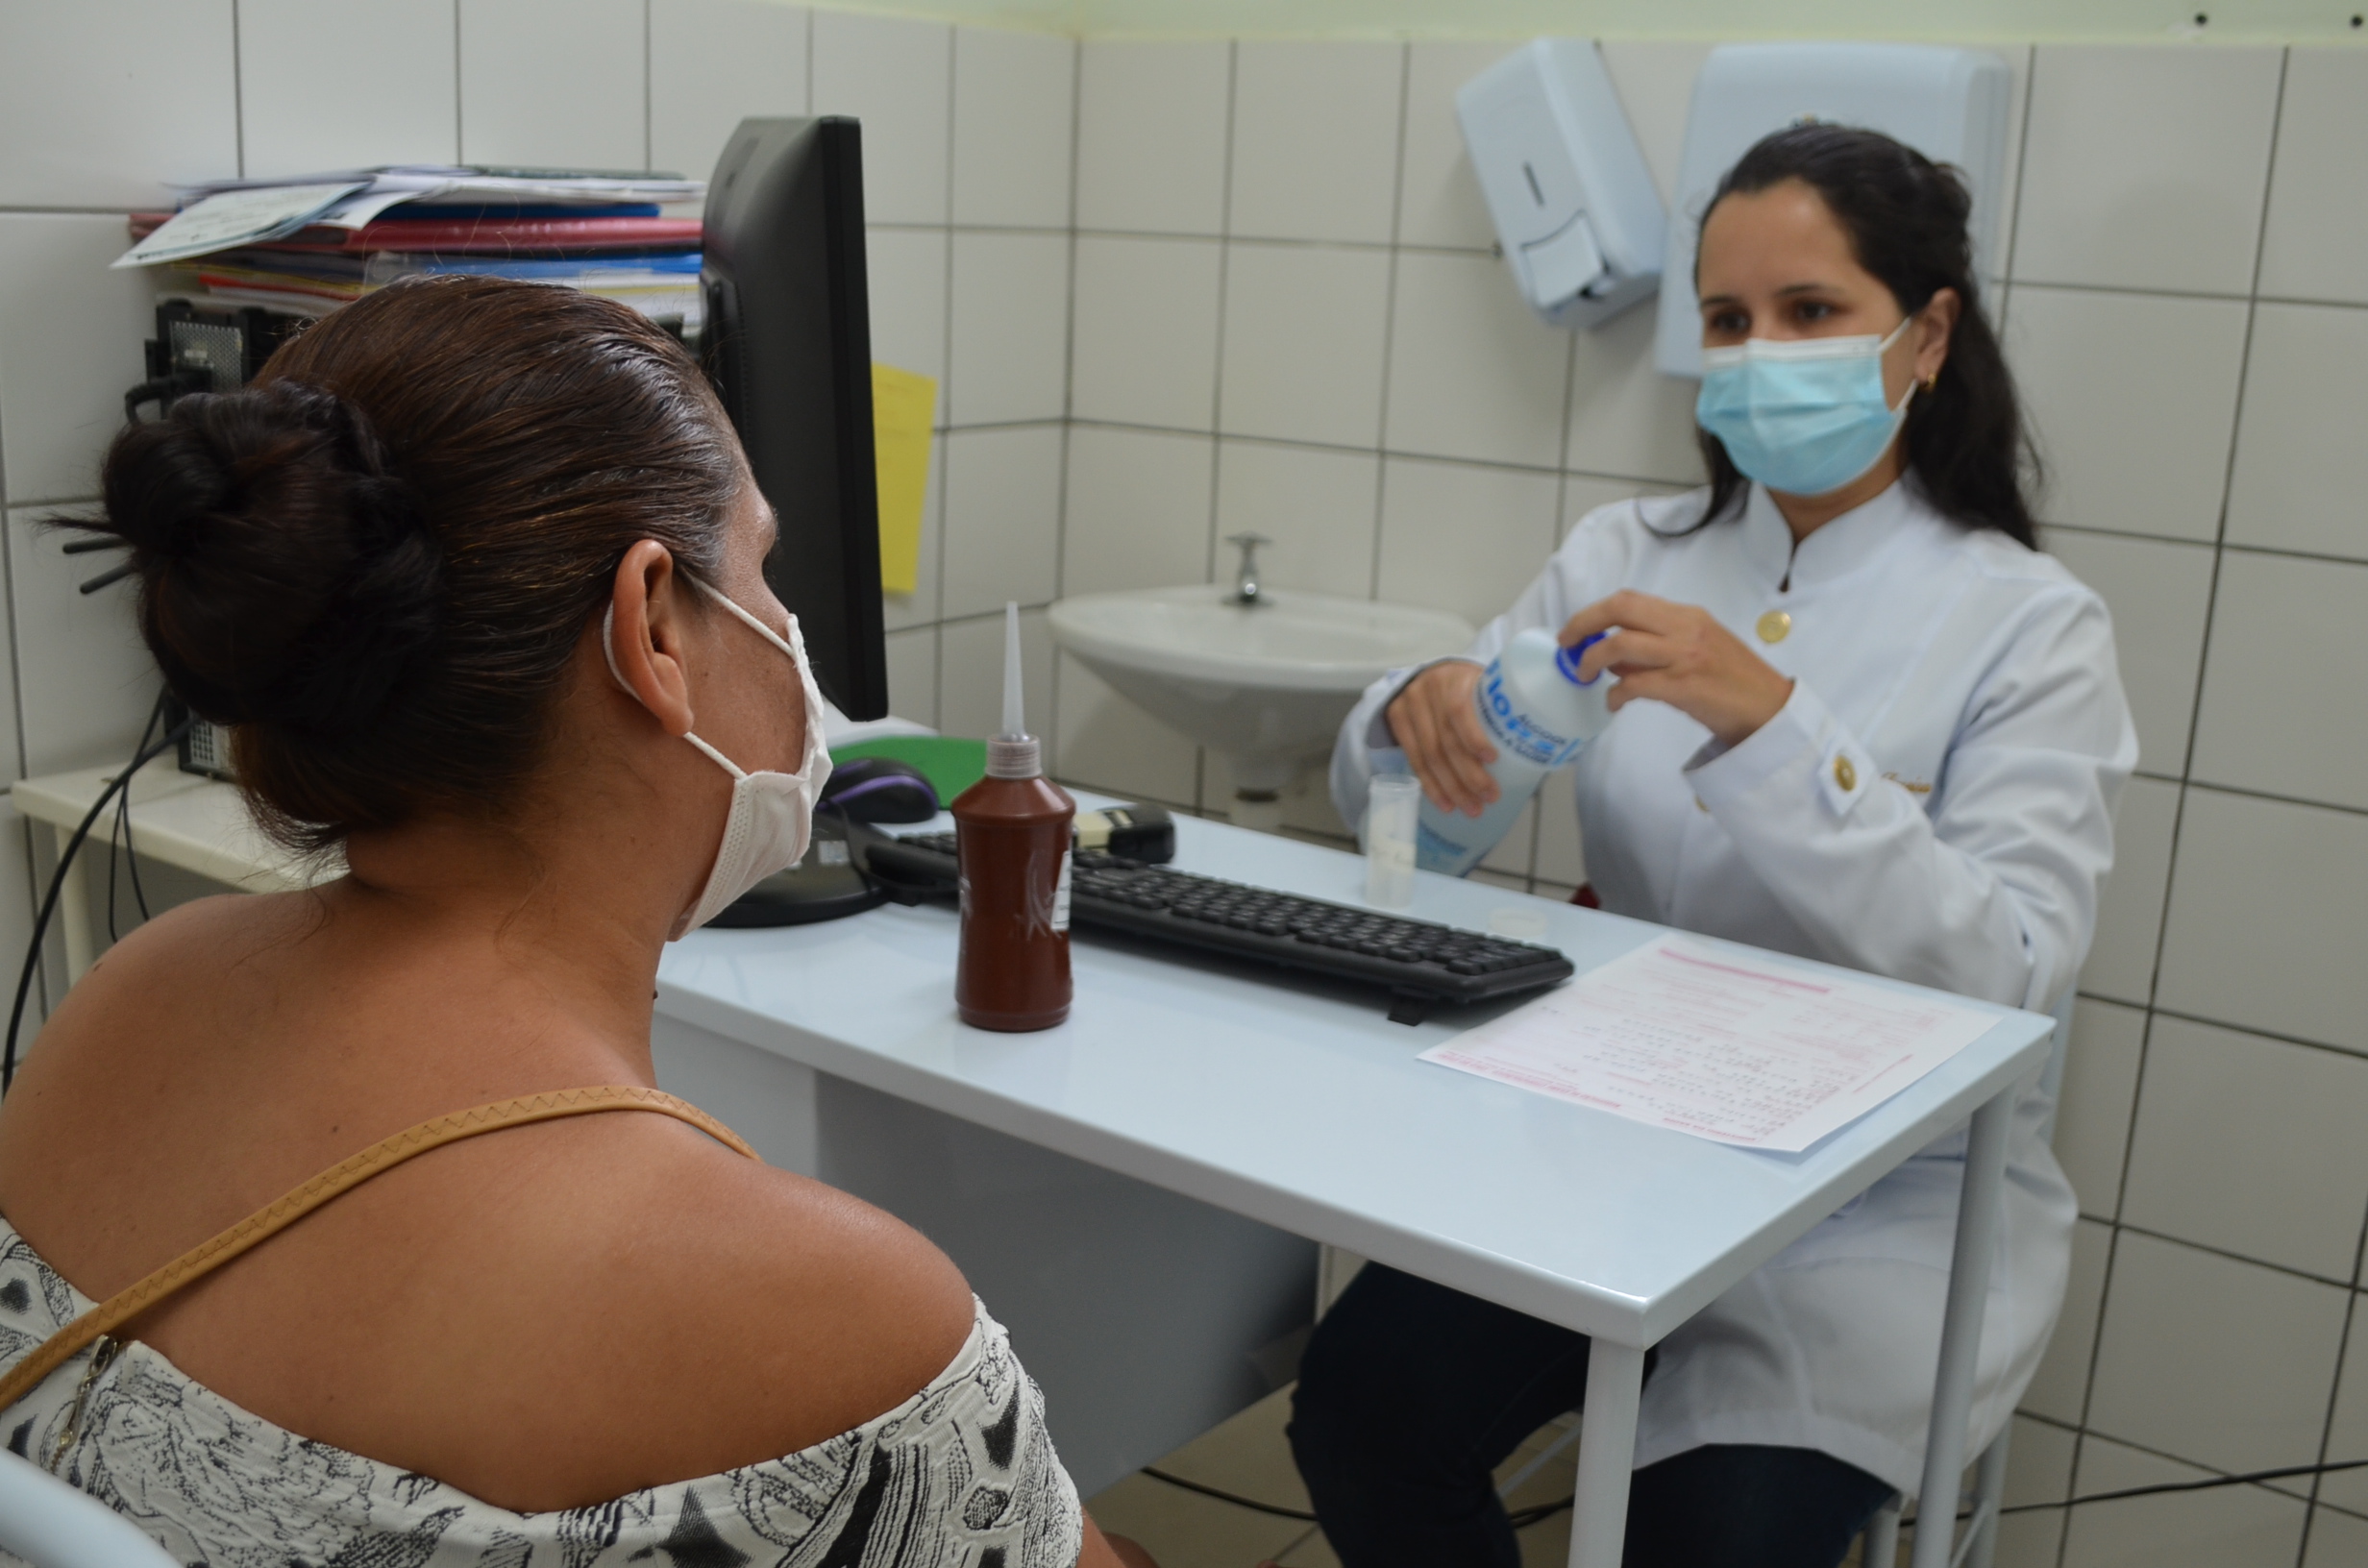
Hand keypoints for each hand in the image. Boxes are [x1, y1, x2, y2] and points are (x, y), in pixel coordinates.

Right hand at [1384, 660, 1496, 817]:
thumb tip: (1538, 746)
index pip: (1458, 709)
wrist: (1431, 673)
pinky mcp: (1396, 719)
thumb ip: (1501, 706)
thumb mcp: (1484, 684)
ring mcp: (1408, 705)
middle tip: (1489, 797)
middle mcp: (1426, 689)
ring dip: (1451, 787)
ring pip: (1429, 755)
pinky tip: (1446, 803)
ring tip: (1472, 808)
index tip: (1493, 760)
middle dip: (1468, 775)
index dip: (1473, 737)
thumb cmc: (1468, 685)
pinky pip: (1414, 760)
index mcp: (1454, 678)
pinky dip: (1431, 785)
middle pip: (1445, 739)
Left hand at [1561, 590, 1793, 747]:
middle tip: (1566, 645)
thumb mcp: (1696, 649)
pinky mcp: (1685, 687)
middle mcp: (1685, 628)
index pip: (1629, 600)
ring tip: (1584, 676)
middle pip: (1620, 610)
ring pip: (1621, 645)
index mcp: (1688, 615)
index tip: (1574, 630)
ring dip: (1592, 660)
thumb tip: (1610, 656)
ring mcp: (1685, 656)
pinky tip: (1614, 703)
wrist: (1769, 709)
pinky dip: (1615, 694)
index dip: (1594, 612)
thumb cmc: (1732, 681)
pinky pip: (1635, 684)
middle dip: (1583, 624)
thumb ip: (1656, 646)